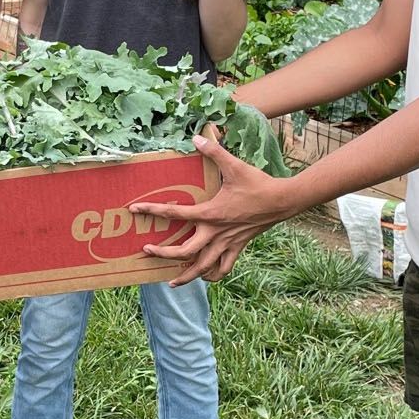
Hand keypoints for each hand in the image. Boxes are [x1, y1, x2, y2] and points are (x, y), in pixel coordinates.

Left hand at [130, 136, 290, 285]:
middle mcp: (215, 232)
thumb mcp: (234, 165)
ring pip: (203, 267)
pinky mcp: (238, 247)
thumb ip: (214, 151)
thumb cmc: (258, 184)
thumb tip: (197, 136)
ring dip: (186, 276)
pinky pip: (224, 268)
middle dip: (163, 254)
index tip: (135, 209)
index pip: (175, 214)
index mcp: (210, 213)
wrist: (283, 201)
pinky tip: (205, 277)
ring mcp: (227, 243)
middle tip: (147, 251)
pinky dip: (213, 275)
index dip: (152, 210)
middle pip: (184, 251)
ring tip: (172, 282)